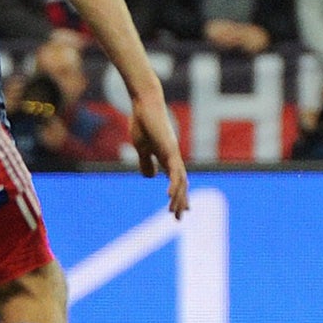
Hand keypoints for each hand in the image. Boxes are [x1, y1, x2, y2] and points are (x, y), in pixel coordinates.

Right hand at [128, 80, 189, 216]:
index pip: (176, 179)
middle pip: (181, 182)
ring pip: (180, 179)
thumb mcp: (142, 148)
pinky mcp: (169, 148)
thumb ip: (146, 162)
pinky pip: (174, 169)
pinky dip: (173, 183)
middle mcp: (174, 156)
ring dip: (177, 197)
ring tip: (174, 212)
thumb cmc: (143, 122)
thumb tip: (151, 177)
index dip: (178, 195)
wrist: (145, 103)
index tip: (179, 210)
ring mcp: (173, 152)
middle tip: (179, 218)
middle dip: (181, 201)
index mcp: (167, 157)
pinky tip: (170, 194)